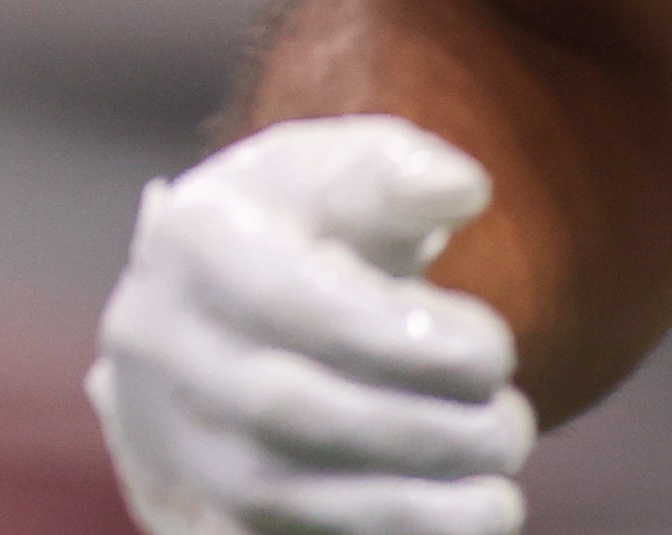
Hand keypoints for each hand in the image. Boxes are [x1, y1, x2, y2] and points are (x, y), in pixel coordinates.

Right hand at [88, 116, 535, 534]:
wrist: (222, 302)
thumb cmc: (302, 228)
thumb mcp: (340, 174)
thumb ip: (399, 172)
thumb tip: (461, 189)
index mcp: (190, 241)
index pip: (294, 305)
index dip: (408, 341)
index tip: (497, 346)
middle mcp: (158, 340)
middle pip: (288, 408)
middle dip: (427, 430)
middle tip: (512, 421)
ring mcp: (167, 430)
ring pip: (282, 495)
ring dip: (416, 507)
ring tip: (499, 485)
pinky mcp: (194, 503)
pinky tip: (455, 522)